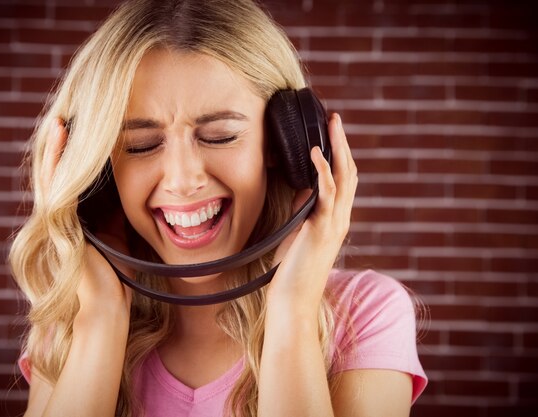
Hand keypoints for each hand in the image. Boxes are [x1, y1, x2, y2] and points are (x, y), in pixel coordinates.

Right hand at [40, 118, 131, 312]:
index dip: (78, 156)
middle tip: (69, 115)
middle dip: (63, 146)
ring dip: (55, 145)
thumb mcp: (121, 234)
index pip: (75, 181)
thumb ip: (119, 212)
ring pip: (52, 175)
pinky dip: (54, 158)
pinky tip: (60, 135)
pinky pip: (53, 184)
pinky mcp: (56, 223)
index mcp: (77, 220)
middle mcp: (61, 218)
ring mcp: (56, 220)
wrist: (107, 305)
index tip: (89, 131)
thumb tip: (139, 189)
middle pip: (60, 174)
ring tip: (61, 119)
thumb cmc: (119, 277)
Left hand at [268, 113, 357, 315]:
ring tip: (332, 125)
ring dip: (338, 148)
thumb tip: (302, 188)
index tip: (330, 132)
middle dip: (342, 143)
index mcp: (335, 218)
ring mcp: (334, 223)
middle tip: (335, 119)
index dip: (340, 154)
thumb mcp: (298, 232)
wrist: (293, 298)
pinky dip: (324, 170)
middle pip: (350, 172)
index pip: (344, 179)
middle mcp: (341, 218)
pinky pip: (327, 193)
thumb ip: (304, 210)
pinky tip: (316, 153)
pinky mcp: (322, 228)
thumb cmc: (292, 268)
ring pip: (345, 177)